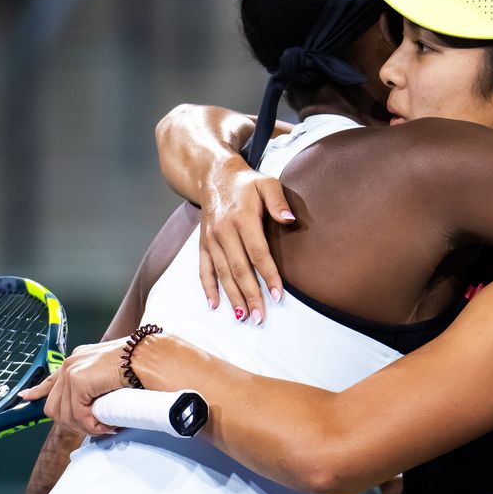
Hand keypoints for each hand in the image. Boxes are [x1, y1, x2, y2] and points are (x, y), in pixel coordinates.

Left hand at [19, 339, 129, 436]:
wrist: (148, 357)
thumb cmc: (139, 365)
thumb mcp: (110, 376)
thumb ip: (95, 388)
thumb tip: (91, 407)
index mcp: (77, 360)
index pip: (51, 380)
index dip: (37, 391)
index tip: (26, 397)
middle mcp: (71, 363)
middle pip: (54, 406)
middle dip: (73, 423)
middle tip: (96, 427)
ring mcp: (72, 371)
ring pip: (64, 414)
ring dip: (85, 426)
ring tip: (105, 426)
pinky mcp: (78, 381)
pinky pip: (78, 414)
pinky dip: (92, 425)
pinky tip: (106, 424)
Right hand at [199, 157, 293, 323]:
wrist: (215, 176)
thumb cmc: (248, 183)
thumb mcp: (267, 183)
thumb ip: (279, 201)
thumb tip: (290, 220)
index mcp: (242, 218)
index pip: (257, 253)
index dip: (268, 275)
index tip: (277, 295)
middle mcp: (224, 231)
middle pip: (239, 268)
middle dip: (250, 295)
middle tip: (260, 317)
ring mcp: (211, 239)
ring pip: (222, 273)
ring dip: (232, 297)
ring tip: (243, 317)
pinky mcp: (202, 243)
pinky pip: (203, 269)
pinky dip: (208, 288)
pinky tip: (215, 305)